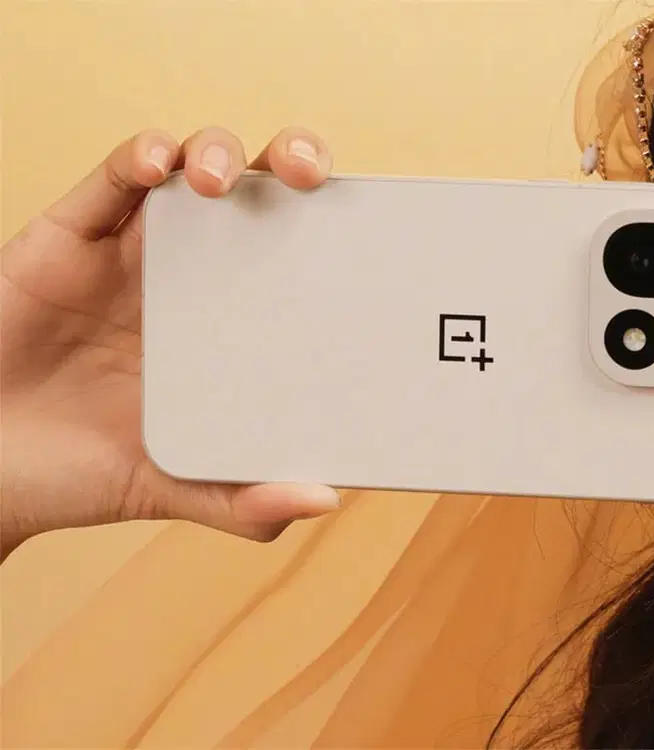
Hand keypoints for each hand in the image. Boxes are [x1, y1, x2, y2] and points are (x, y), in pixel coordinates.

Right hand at [1, 127, 340, 561]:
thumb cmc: (83, 472)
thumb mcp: (179, 487)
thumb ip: (244, 501)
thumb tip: (325, 500)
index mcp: (236, 321)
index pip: (303, 253)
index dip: (339, 227)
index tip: (373, 226)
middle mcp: (197, 274)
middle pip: (262, 190)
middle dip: (294, 162)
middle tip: (312, 178)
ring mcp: (135, 250)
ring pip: (193, 165)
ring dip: (218, 153)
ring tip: (221, 183)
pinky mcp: (71, 234)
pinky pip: (112, 178)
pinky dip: (139, 159)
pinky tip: (158, 166)